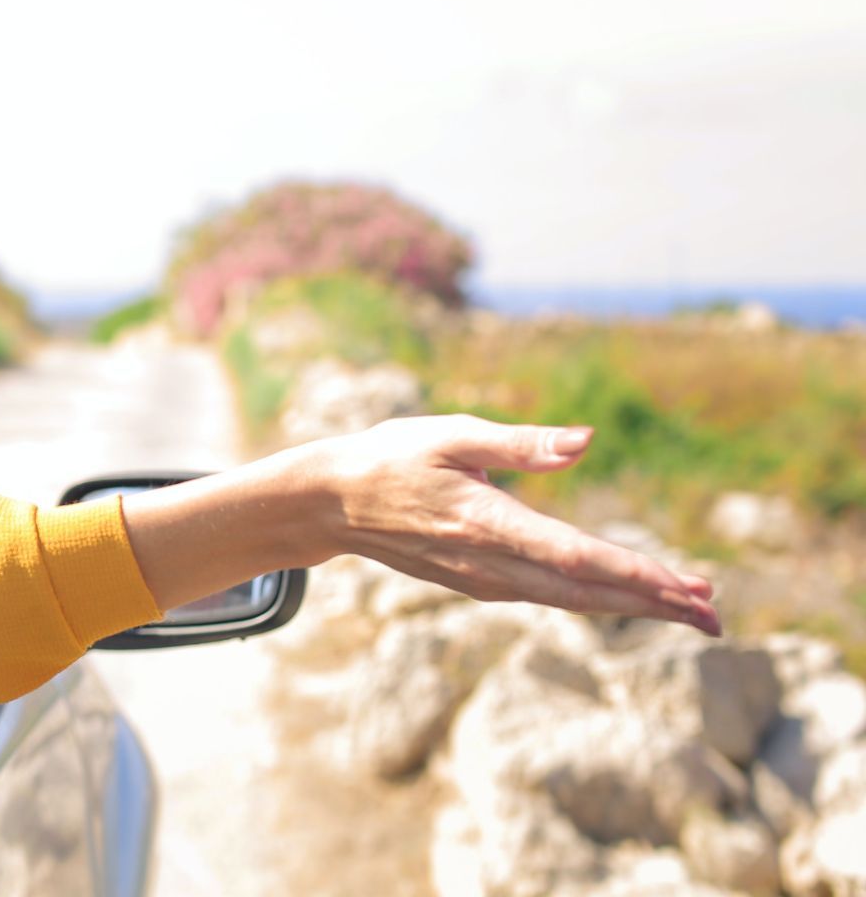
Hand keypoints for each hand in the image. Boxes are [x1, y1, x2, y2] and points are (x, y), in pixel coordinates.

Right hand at [307, 414, 718, 633]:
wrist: (333, 503)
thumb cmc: (392, 457)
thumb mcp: (451, 433)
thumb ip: (519, 443)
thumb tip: (586, 440)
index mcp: (485, 522)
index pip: (573, 554)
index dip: (633, 573)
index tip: (685, 586)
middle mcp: (489, 563)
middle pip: (586, 592)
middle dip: (654, 604)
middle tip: (716, 615)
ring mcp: (484, 581)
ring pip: (572, 601)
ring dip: (634, 607)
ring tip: (692, 612)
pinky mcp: (480, 584)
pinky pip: (550, 598)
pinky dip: (597, 600)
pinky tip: (627, 598)